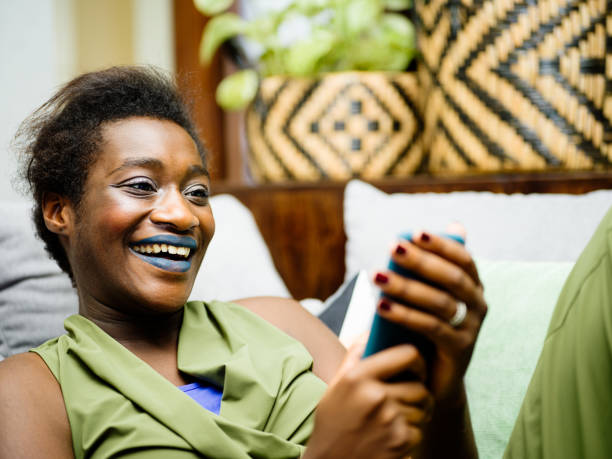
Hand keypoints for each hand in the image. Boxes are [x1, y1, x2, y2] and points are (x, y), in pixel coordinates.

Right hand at [304, 338, 433, 458]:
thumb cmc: (332, 423)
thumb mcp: (336, 386)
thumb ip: (355, 357)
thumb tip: (370, 331)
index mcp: (358, 376)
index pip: (408, 355)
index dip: (417, 361)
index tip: (414, 368)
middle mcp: (374, 395)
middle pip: (420, 386)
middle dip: (418, 393)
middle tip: (408, 398)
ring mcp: (389, 419)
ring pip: (423, 408)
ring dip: (417, 414)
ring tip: (398, 418)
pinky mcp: (399, 441)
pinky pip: (420, 429)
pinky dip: (411, 433)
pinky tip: (392, 435)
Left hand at [372, 228, 486, 403]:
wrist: (434, 376)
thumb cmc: (426, 327)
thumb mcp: (428, 295)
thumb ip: (430, 267)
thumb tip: (439, 229)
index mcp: (473, 286)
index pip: (463, 258)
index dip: (441, 244)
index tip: (414, 233)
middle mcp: (478, 304)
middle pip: (451, 278)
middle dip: (421, 261)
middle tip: (392, 248)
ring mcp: (472, 328)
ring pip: (440, 303)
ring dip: (406, 287)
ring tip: (377, 277)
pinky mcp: (460, 350)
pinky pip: (431, 328)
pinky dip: (404, 315)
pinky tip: (381, 306)